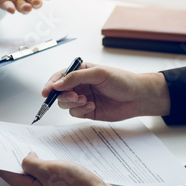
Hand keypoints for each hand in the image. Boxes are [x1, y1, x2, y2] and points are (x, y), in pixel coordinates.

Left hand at [0, 0, 52, 13]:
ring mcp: (17, 0)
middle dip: (37, 3)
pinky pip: (9, 7)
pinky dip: (10, 8)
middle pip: (35, 3)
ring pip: (23, 8)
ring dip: (26, 9)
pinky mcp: (6, 2)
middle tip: (36, 2)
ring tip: (27, 7)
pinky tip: (11, 10)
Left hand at [0, 152, 119, 185]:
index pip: (9, 175)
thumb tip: (26, 158)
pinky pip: (52, 173)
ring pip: (38, 173)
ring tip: (29, 147)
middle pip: (22, 174)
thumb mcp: (50, 171)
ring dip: (34, 159)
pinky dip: (49, 163)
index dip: (0, 162)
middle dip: (15, 158)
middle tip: (10, 144)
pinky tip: (52, 156)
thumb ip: (33, 164)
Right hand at [42, 62, 169, 120]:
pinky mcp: (87, 111)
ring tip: (86, 101)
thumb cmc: (122, 80)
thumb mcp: (98, 74)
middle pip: (59, 92)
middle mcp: (79, 85)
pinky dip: (81, 111)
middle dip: (64, 96)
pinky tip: (93, 106)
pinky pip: (75, 113)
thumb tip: (57, 84)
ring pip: (65, 104)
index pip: (59, 77)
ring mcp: (82, 98)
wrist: (138, 97)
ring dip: (73, 104)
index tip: (46, 92)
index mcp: (80, 72)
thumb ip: (76, 78)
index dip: (50, 84)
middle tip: (75, 97)